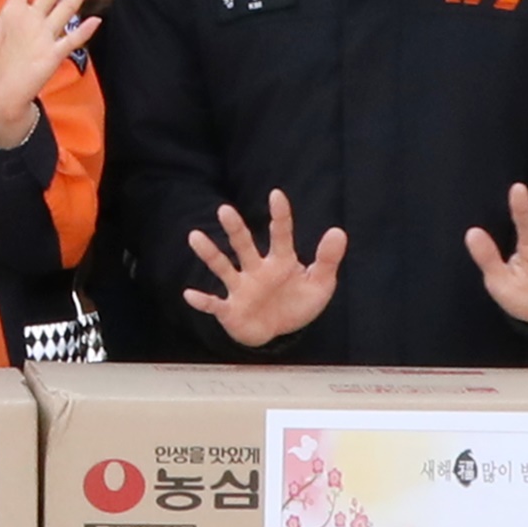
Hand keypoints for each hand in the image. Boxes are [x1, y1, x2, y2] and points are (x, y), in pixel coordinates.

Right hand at [180, 188, 346, 349]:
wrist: (277, 332)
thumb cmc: (296, 303)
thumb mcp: (320, 284)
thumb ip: (327, 259)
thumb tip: (338, 231)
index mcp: (281, 261)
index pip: (280, 234)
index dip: (280, 215)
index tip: (276, 194)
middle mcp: (257, 269)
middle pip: (244, 245)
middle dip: (235, 229)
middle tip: (224, 210)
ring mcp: (242, 288)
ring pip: (223, 267)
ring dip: (210, 254)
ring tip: (195, 237)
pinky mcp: (231, 309)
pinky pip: (214, 304)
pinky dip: (202, 301)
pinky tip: (189, 294)